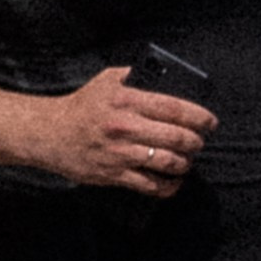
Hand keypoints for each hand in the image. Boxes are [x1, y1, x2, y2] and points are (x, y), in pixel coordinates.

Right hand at [30, 69, 214, 197]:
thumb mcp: (107, 80)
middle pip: (176, 137)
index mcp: (126, 100)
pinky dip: (169, 186)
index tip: (210, 122)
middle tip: (199, 142)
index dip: (198, 116)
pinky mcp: (114, 175)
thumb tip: (166, 74)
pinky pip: (150, 185)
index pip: (173, 108)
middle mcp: (125, 127)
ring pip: (167, 162)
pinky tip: (175, 181)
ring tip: (187, 160)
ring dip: (185, 163)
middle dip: (196, 142)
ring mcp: (120, 153)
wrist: (49, 133)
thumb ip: (135, 75)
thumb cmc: (82, 105)